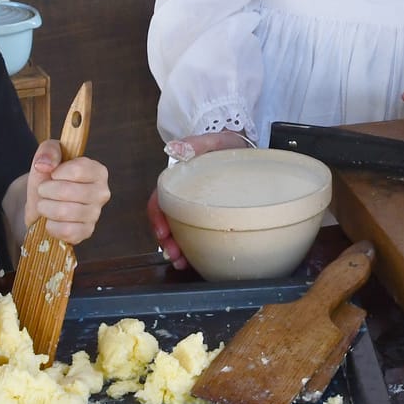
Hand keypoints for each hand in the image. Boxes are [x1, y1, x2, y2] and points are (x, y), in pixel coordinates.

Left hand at [22, 138, 111, 245]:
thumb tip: (45, 165)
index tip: (52, 174)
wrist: (42, 201)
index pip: (79, 170)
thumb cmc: (49, 176)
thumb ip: (48, 151)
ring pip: (65, 212)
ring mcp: (95, 214)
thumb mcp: (47, 155)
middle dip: (46, 191)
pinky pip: (66, 231)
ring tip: (44, 204)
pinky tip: (50, 220)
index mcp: (98, 171)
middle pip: (69, 192)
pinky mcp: (86, 232)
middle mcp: (102, 193)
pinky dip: (51, 226)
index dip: (58, 173)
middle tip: (43, 190)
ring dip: (46, 208)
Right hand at [149, 131, 254, 269]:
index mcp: (177, 180)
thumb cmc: (227, 146)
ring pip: (178, 229)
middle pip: (166, 220)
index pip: (158, 199)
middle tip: (174, 255)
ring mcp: (194, 205)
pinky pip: (196, 231)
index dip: (157, 217)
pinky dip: (193, 246)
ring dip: (177, 247)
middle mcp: (182, 195)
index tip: (163, 232)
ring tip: (182, 261)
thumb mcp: (212, 142)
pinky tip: (196, 257)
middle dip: (166, 240)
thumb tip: (175, 148)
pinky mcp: (209, 213)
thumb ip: (194, 144)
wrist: (246, 150)